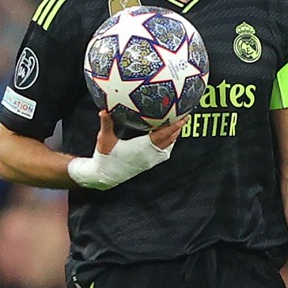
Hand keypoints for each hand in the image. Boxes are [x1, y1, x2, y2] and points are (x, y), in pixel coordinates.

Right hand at [66, 111, 181, 189]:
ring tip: (179, 124)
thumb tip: (103, 110)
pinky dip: (168, 143)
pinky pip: (163, 152)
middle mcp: (149, 155)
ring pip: (168, 146)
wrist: (104, 176)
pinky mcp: (147, 164)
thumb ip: (106, 124)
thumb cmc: (105, 157)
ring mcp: (149, 160)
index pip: (163, 135)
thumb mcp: (104, 139)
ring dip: (174, 135)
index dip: (174, 126)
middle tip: (185, 115)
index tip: (183, 117)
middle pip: (170, 139)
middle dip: (178, 128)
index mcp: (141, 148)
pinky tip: (167, 137)